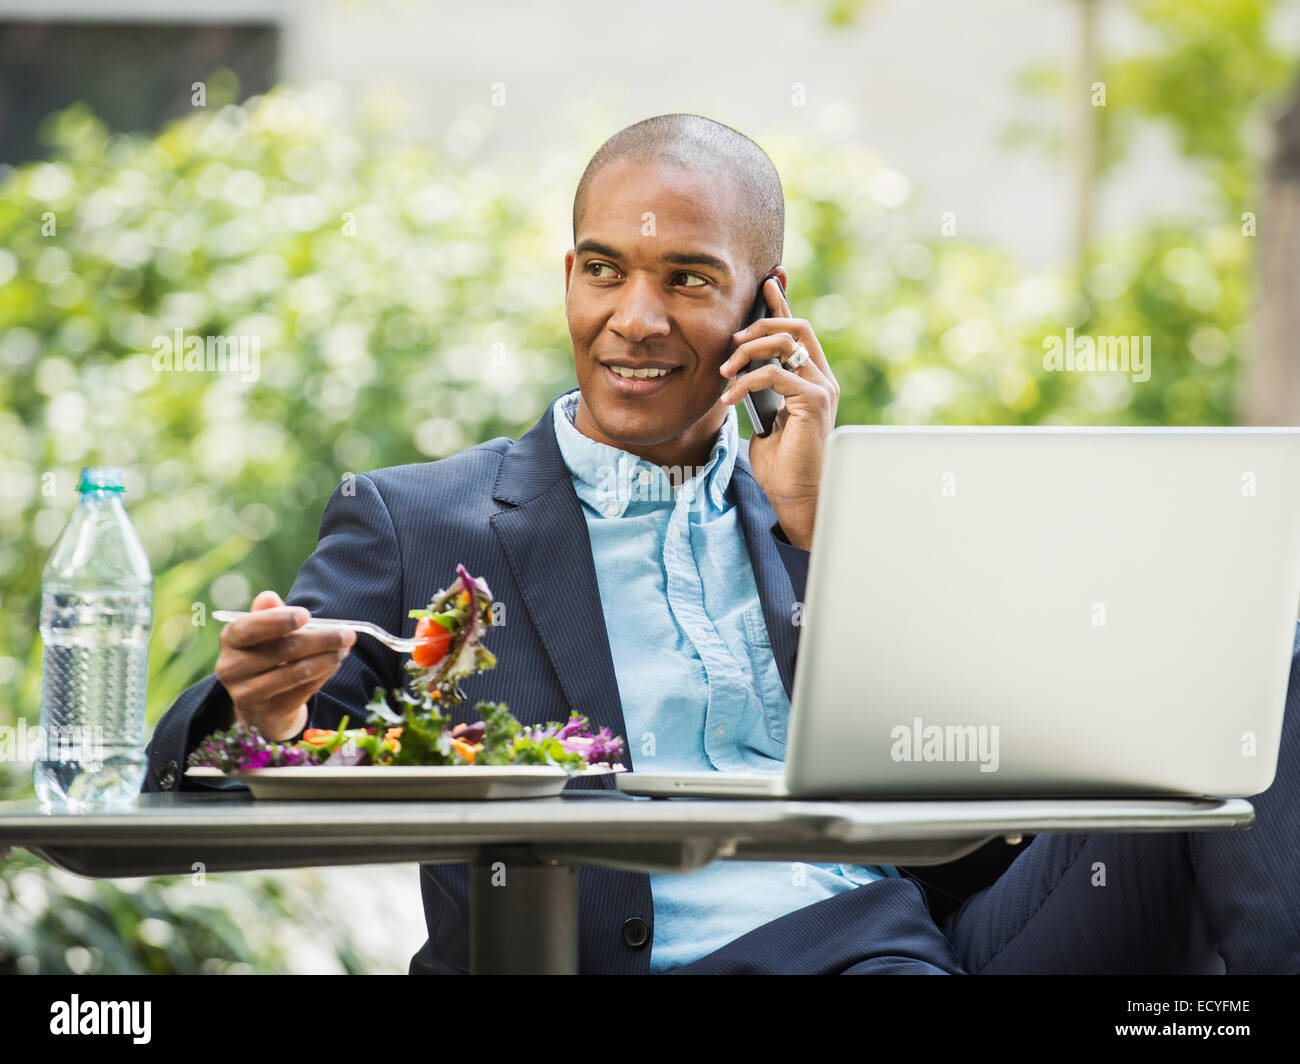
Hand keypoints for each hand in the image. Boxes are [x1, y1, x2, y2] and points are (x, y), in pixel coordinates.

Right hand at [213, 589, 354, 739]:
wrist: (260, 701)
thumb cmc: (266, 653)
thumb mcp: (264, 632)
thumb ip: (269, 614)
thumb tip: (269, 597)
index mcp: (230, 639)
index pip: (249, 628)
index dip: (277, 620)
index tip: (306, 614)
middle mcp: (232, 668)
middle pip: (282, 650)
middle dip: (321, 639)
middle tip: (348, 634)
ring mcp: (248, 693)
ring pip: (297, 672)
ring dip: (328, 658)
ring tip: (345, 648)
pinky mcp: (269, 711)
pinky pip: (304, 689)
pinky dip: (324, 674)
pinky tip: (335, 662)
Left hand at [718, 276, 839, 548]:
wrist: (794, 496)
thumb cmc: (780, 463)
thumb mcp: (764, 417)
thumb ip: (760, 391)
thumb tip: (738, 368)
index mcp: (812, 378)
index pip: (798, 330)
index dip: (782, 303)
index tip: (765, 283)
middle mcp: (822, 378)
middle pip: (796, 326)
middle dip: (761, 322)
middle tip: (731, 341)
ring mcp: (822, 388)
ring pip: (787, 343)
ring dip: (750, 350)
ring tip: (725, 369)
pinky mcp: (815, 402)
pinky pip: (776, 374)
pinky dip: (746, 381)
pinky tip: (728, 399)